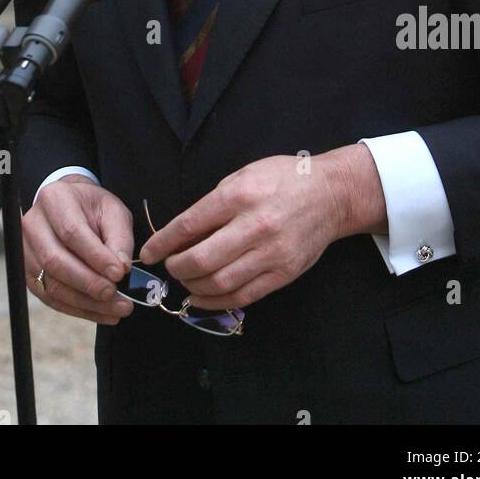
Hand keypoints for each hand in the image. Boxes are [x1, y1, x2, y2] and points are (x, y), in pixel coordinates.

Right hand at [23, 176, 135, 325]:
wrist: (69, 207)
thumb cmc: (92, 208)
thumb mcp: (112, 211)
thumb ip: (119, 237)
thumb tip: (121, 268)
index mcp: (54, 199)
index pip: (71, 232)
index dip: (95, 256)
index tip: (119, 273)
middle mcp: (33, 224)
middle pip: (55, 261)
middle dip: (88, 283)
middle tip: (115, 295)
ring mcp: (25, 252)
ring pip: (52, 285)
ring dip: (86, 302)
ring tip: (117, 308)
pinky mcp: (28, 275)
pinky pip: (51, 298)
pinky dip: (78, 310)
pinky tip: (102, 313)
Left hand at [138, 153, 349, 310]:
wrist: (330, 194)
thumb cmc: (282, 179)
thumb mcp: (242, 177)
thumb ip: (212, 204)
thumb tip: (182, 234)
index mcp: (238, 196)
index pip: (189, 225)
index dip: (162, 243)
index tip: (149, 253)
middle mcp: (254, 226)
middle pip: (201, 260)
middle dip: (177, 268)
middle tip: (169, 267)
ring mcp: (271, 253)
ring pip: (221, 283)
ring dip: (194, 287)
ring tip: (186, 281)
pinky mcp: (284, 273)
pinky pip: (244, 296)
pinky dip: (218, 301)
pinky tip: (205, 297)